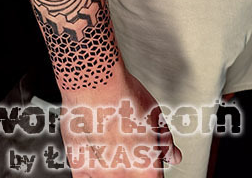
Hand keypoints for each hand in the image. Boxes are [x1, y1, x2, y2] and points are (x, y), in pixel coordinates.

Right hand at [59, 69, 181, 176]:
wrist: (95, 82)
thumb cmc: (124, 94)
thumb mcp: (155, 115)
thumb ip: (165, 142)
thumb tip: (172, 155)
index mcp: (147, 167)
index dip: (152, 168)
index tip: (147, 161)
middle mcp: (123, 174)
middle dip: (132, 167)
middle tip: (127, 146)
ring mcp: (99, 173)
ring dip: (111, 169)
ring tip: (109, 145)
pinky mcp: (79, 167)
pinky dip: (91, 170)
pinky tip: (94, 154)